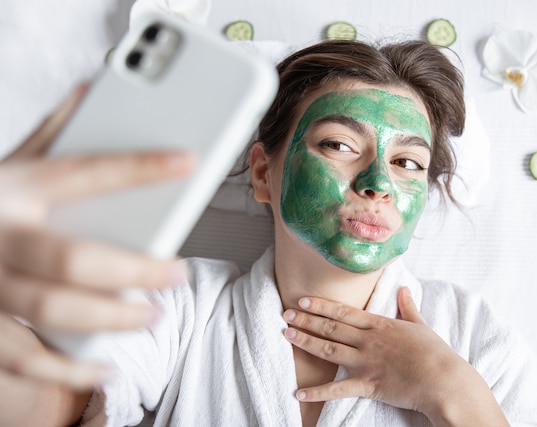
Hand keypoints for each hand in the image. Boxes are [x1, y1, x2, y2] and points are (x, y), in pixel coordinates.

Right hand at [0, 84, 194, 389]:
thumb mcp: (10, 163)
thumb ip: (50, 133)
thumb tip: (94, 90)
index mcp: (12, 186)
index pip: (84, 172)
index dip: (139, 167)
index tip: (187, 162)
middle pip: (72, 258)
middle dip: (134, 270)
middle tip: (177, 274)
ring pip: (51, 310)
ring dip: (110, 319)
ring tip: (153, 315)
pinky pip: (25, 358)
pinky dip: (68, 371)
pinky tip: (106, 368)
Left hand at [283, 287, 508, 426]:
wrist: (444, 380)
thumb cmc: (435, 353)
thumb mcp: (420, 325)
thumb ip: (408, 307)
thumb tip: (404, 290)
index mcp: (379, 325)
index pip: (344, 312)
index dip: (321, 306)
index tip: (302, 300)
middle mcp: (368, 340)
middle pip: (331, 328)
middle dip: (306, 320)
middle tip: (285, 314)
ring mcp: (366, 362)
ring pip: (329, 350)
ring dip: (306, 343)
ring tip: (287, 336)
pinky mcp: (368, 385)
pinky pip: (338, 389)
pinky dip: (318, 392)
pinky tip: (299, 393)